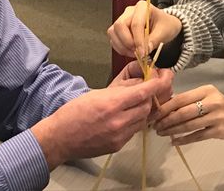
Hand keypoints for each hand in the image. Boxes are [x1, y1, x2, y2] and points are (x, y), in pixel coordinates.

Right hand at [31, 69, 172, 169]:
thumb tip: (140, 83)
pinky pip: (134, 131)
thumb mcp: (97, 93)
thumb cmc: (74, 111)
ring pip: (143, 120)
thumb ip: (121, 89)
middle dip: (150, 97)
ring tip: (134, 104)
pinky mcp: (118, 146)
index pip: (144, 92)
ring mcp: (119, 136)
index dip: (157, 84)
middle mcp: (118, 121)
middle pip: (147, 106)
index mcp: (112, 104)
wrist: (59, 138)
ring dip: (143, 110)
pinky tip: (125, 117)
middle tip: (147, 90)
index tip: (164, 77)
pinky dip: (135, 122)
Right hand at [108, 0, 182, 57]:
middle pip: (120, 26)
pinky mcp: (120, 29)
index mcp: (143, 7)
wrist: (165, 26)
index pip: (136, 24)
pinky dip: (120, 48)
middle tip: (137, 52)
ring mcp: (123, 19)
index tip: (143, 53)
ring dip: (122, 46)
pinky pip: (113, 39)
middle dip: (127, 42)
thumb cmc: (166, 25)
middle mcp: (130, 11)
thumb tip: (145, 50)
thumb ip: (154, 40)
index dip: (138, 40)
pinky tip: (131, 52)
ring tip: (135, 53)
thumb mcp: (165, 32)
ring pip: (113, 32)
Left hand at [152, 84, 223, 145]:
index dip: (165, 107)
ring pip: (189, 125)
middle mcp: (212, 102)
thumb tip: (163, 107)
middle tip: (155, 126)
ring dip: (172, 130)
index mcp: (206, 91)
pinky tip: (174, 141)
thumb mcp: (206, 95)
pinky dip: (183, 140)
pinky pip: (197, 136)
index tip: (154, 114)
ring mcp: (216, 117)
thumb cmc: (219, 104)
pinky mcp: (219, 131)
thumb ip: (188, 99)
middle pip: (184, 112)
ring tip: (161, 133)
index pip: (181, 98)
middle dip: (166, 120)